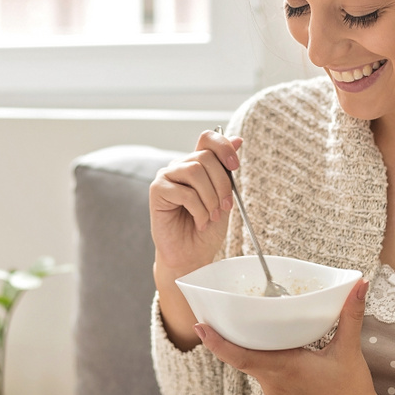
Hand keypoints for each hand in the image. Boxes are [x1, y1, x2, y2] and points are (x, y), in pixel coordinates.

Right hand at [151, 129, 241, 350]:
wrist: (192, 256)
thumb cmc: (207, 228)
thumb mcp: (224, 196)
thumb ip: (227, 170)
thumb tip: (238, 139)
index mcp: (197, 164)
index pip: (208, 138)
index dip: (223, 146)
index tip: (235, 165)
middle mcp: (181, 166)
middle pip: (205, 157)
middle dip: (222, 184)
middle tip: (224, 207)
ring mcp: (167, 176)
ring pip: (194, 170)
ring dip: (210, 198)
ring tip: (211, 216)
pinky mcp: (157, 190)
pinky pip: (183, 191)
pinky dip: (198, 209)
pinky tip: (199, 221)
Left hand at [195, 279, 382, 394]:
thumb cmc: (349, 392)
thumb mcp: (349, 351)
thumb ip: (350, 317)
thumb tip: (359, 287)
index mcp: (284, 367)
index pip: (240, 356)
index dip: (217, 343)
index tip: (200, 327)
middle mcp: (273, 382)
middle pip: (241, 358)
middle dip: (226, 340)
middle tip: (210, 321)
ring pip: (252, 368)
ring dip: (248, 352)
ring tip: (238, 330)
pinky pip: (263, 378)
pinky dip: (262, 363)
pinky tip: (267, 351)